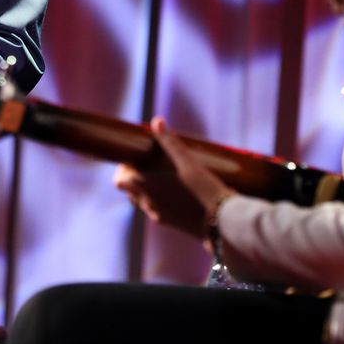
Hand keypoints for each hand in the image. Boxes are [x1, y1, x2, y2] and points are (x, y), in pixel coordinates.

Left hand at [113, 116, 234, 239]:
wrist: (223, 221)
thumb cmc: (203, 188)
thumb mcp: (188, 162)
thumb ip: (170, 142)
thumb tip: (157, 120)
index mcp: (147, 187)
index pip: (119, 180)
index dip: (123, 169)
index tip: (135, 159)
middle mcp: (148, 203)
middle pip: (128, 190)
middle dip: (133, 178)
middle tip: (149, 165)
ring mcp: (158, 215)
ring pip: (141, 202)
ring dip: (145, 190)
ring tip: (163, 178)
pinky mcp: (171, 223)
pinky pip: (155, 211)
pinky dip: (158, 201)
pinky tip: (175, 193)